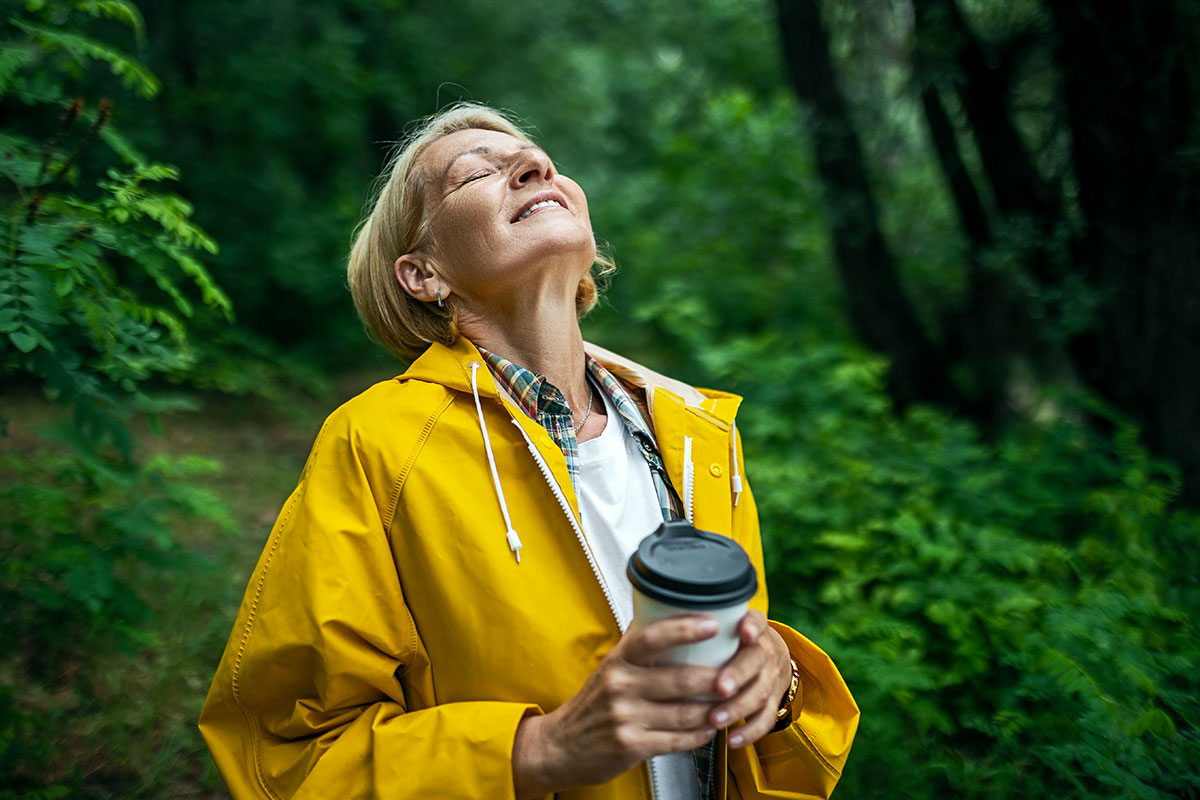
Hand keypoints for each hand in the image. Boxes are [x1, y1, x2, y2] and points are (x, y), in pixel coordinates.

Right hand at [512, 615, 721, 797]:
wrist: (562, 745)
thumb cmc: (593, 703)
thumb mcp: (610, 667)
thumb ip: (637, 646)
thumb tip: (667, 612)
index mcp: (618, 660)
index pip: (652, 637)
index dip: (685, 629)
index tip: (712, 624)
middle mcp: (620, 686)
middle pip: (681, 679)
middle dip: (717, 679)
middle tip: (736, 675)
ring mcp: (625, 718)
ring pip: (685, 713)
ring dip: (714, 710)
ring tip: (729, 703)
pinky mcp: (632, 746)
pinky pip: (678, 740)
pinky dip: (699, 734)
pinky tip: (709, 727)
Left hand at [706, 610, 791, 747]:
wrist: (768, 657)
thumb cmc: (732, 642)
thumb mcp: (722, 627)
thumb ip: (693, 623)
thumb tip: (647, 619)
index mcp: (751, 627)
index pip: (756, 621)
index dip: (752, 626)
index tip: (744, 631)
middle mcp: (764, 650)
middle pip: (756, 660)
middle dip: (738, 674)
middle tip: (720, 687)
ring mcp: (771, 676)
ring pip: (760, 692)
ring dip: (737, 707)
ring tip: (715, 718)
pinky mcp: (772, 701)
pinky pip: (766, 718)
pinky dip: (750, 731)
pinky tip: (732, 738)